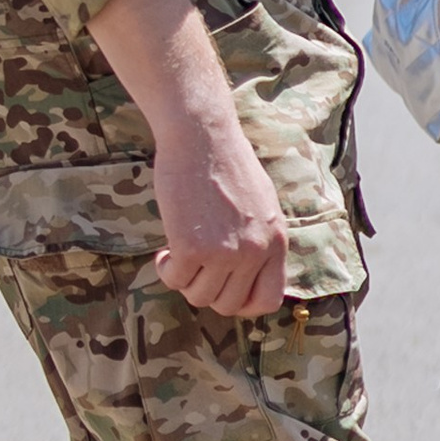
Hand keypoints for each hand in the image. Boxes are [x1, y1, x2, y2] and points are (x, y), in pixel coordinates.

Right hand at [150, 109, 290, 315]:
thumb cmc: (227, 163)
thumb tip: (245, 274)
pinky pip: (175, 280)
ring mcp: (224, 252)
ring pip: (199, 297)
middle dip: (207, 291)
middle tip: (194, 268)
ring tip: (178, 255)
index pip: (268, 300)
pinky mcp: (192, 247)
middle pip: (227, 304)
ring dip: (184, 280)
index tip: (223, 288)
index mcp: (276, 242)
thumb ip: (259, 240)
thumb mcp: (261, 205)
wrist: (202, 136)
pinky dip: (166, 270)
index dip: (242, 303)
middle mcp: (254, 252)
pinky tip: (163, 252)